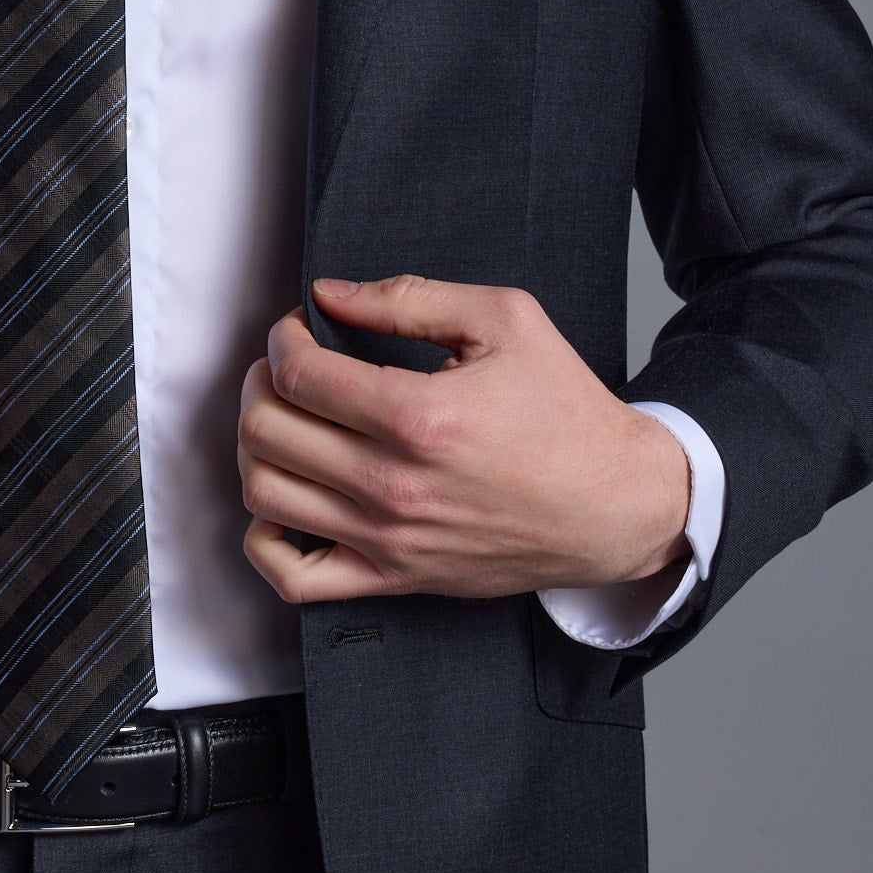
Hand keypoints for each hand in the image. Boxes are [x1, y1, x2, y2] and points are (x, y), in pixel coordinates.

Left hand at [238, 275, 690, 605]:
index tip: (299, 329)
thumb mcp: (506, 321)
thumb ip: (410, 298)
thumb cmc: (566, 414)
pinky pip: (292, 575)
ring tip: (286, 420)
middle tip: (287, 365)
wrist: (615, 504)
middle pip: (268, 430)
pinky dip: (264, 537)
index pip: (298, 373)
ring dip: (257, 446)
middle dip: (261, 382)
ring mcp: (388, 539)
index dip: (283, 338)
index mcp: (418, 416)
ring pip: (264, 494)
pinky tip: (285, 498)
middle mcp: (394, 484)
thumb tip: (330, 294)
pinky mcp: (394, 578)